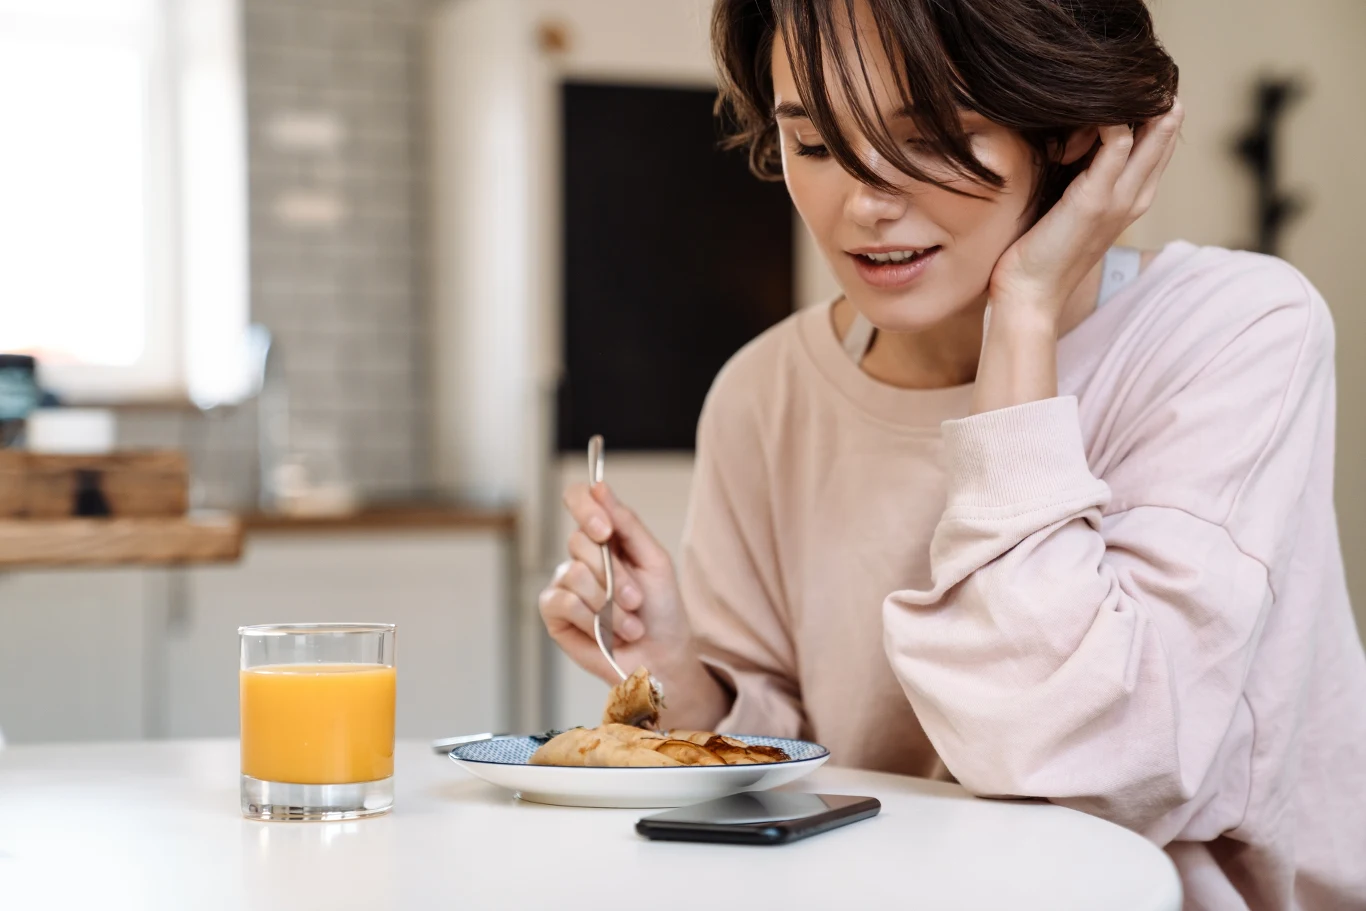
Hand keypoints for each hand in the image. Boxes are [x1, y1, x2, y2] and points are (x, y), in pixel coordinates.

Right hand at [538, 482, 729, 726]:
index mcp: (605, 536)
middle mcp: (580, 555)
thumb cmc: (661, 610)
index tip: (606, 530)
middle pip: (579, 541)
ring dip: (610, 605)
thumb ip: (627, 523)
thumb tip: (599, 486)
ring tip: (629, 623)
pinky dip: (592, 620)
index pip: (578, 499)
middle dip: (615, 575)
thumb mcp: (654, 560)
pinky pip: (564, 602)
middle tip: (637, 600)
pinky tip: (607, 634)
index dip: (586, 508)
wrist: (661, 657)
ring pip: (575, 574)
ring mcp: (564, 582)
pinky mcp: (554, 612)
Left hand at [989, 100, 1185, 322]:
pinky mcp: (1094, 198)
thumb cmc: (1040, 256)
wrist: (1030, 297)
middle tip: (1140, 75)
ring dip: (1137, 104)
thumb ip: (1081, 181)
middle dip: (1155, 101)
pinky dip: (1109, 119)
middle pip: (1163, 135)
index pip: (1157, 146)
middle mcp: (1135, 198)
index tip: (1132, 91)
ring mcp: (1120, 198)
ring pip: (1150, 134)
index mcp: (1131, 201)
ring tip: (1121, 83)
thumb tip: (1071, 146)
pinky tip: (1094, 109)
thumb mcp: (1067, 210)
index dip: (1151, 115)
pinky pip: (1117, 143)